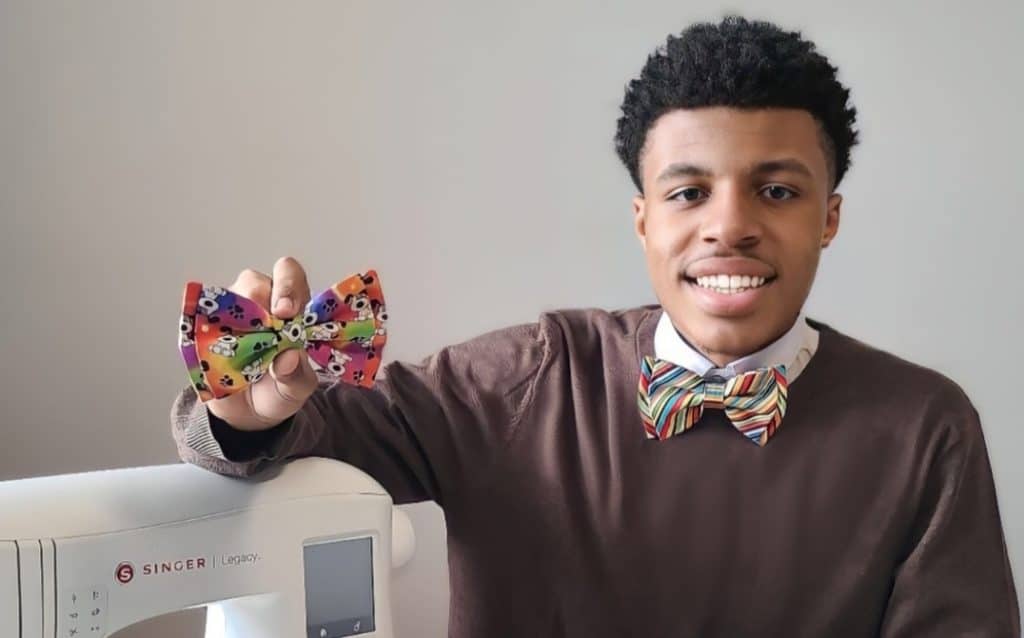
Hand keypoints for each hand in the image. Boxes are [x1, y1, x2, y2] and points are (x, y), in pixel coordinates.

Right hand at [205, 257, 318, 430]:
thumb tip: (289, 357)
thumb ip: (297, 375)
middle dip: (259, 298)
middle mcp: (259, 302)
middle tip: (263, 323)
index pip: (290, 277)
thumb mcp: (296, 389)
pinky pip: (197, 323)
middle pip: (254, 281)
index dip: (288, 287)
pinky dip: (205, 336)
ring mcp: (227, 314)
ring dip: (232, 320)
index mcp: (290, 308)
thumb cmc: (278, 389)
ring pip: (224, 299)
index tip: (286, 311)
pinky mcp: (201, 330)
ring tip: (238, 348)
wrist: (248, 414)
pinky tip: (214, 356)